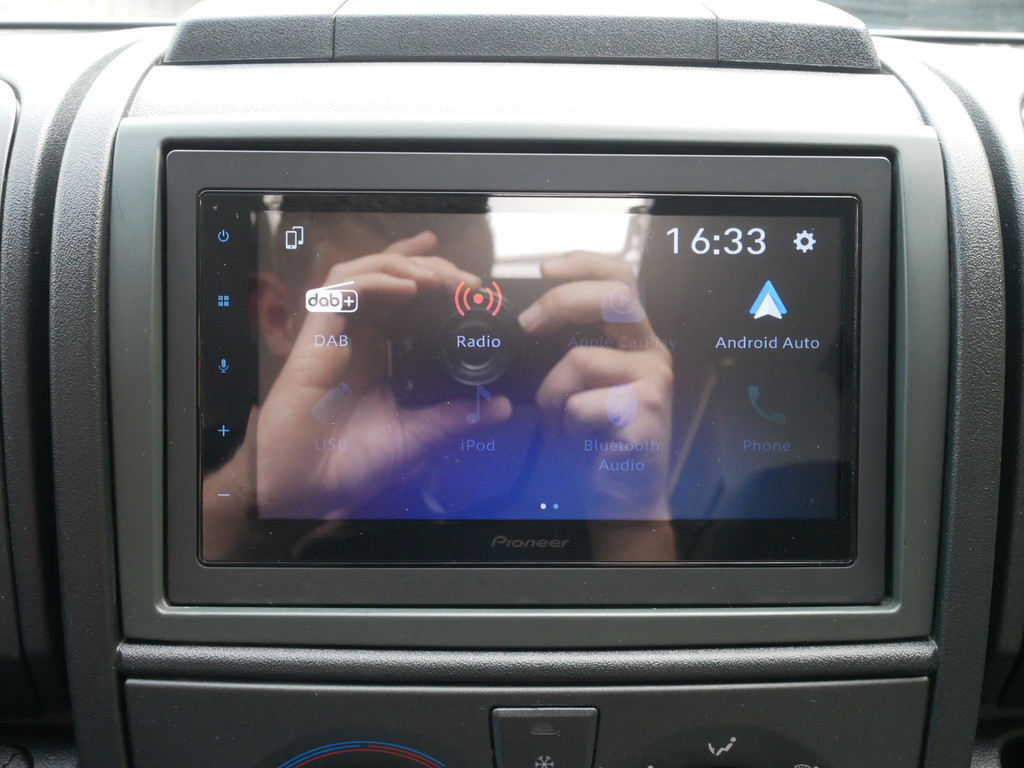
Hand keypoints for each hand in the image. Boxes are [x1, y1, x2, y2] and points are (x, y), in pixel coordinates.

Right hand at [206, 232, 512, 535]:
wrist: (309, 487)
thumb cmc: (352, 464)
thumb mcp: (420, 436)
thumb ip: (458, 417)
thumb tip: (502, 407)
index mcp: (381, 355)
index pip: (407, 301)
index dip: (434, 280)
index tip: (473, 284)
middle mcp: (359, 338)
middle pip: (391, 277)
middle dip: (431, 266)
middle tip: (467, 279)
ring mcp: (337, 334)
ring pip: (367, 272)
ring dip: (405, 264)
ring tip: (440, 277)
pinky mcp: (316, 336)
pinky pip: (342, 289)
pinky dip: (376, 279)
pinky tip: (407, 286)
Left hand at [519, 251, 673, 521]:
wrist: (621, 499)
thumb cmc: (595, 443)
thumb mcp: (578, 388)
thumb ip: (567, 352)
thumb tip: (527, 322)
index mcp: (635, 343)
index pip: (621, 279)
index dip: (584, 263)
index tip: (545, 268)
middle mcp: (651, 355)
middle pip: (614, 297)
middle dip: (561, 303)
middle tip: (529, 324)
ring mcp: (653, 381)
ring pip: (580, 360)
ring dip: (554, 397)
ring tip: (565, 425)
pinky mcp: (647, 412)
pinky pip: (581, 405)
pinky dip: (566, 427)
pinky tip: (581, 443)